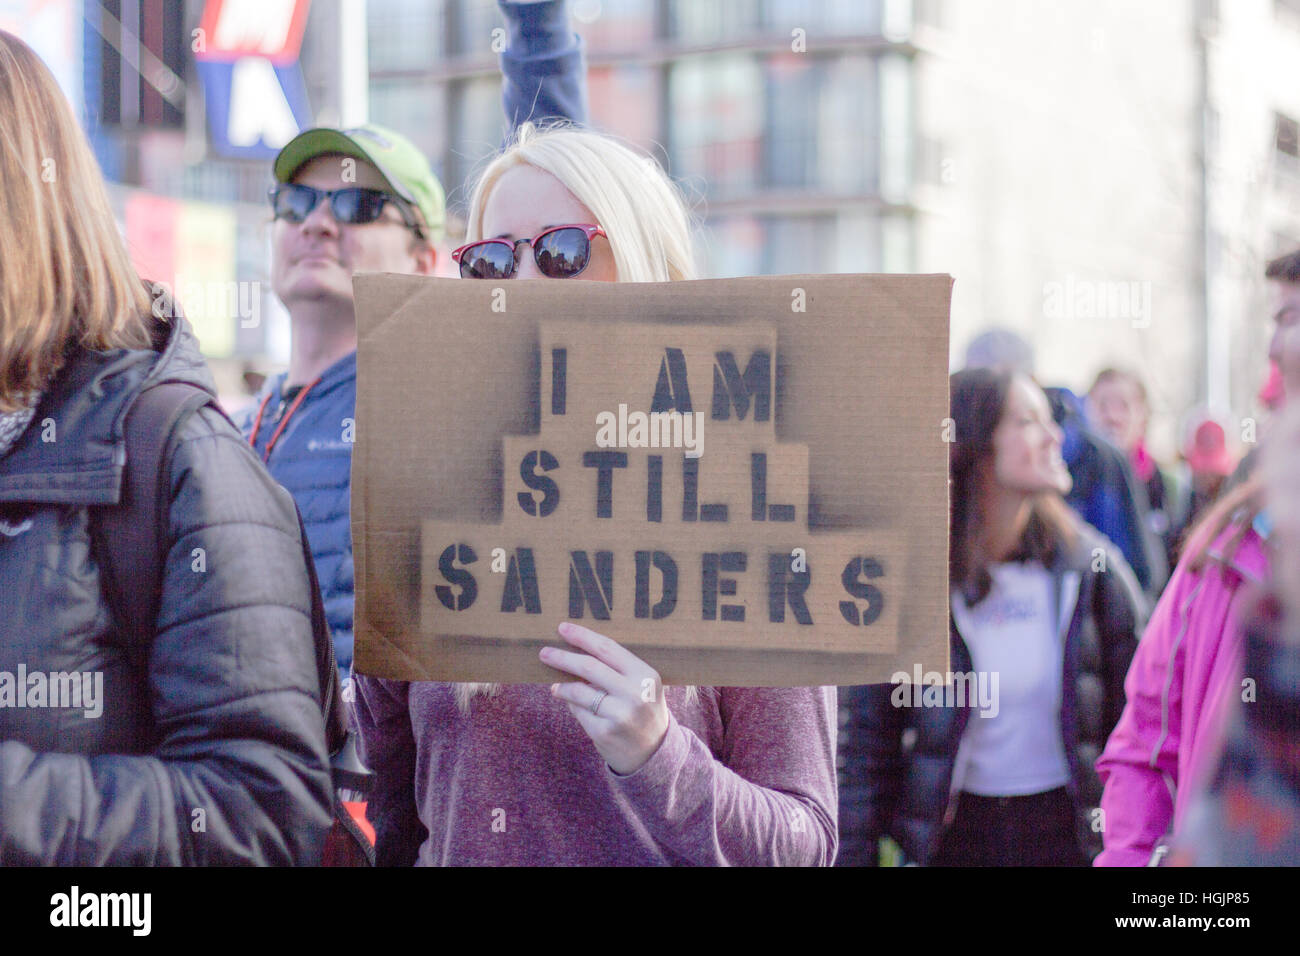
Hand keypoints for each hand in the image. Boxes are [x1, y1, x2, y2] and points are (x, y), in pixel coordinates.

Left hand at [539, 622, 670, 775]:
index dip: (583, 637)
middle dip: (563, 657)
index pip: (608, 649)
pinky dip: (572, 705)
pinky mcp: (605, 732)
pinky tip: (571, 704)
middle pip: (589, 667)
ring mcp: (620, 714)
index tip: (563, 628)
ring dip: (563, 686)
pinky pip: (579, 711)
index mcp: (646, 675)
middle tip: (544, 652)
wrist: (654, 753)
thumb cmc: (643, 711)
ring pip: (579, 691)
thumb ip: (617, 670)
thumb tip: (576, 651)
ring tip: (556, 686)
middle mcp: (635, 693)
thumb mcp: (641, 687)